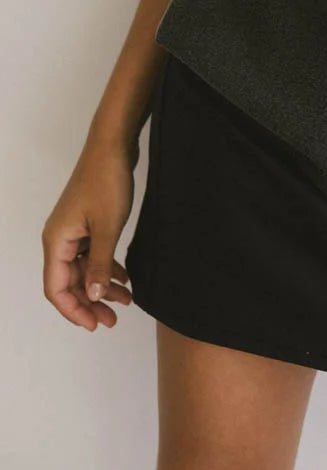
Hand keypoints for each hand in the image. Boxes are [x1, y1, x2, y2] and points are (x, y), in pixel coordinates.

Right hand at [42, 137, 136, 331]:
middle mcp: (60, 238)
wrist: (113, 145)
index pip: (56, 288)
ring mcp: (75, 229)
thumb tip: (94, 297)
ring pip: (85, 268)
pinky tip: (125, 278)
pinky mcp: (88, 221)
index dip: (73, 310)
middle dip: (91, 302)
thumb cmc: (106, 180)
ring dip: (103, 286)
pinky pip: (94, 253)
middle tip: (113, 319)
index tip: (95, 324)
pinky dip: (107, 266)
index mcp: (56, 241)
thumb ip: (99, 265)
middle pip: (71, 281)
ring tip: (126, 301)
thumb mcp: (107, 228)